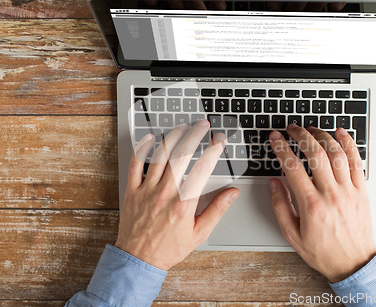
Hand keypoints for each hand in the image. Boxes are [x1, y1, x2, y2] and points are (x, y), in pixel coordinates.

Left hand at [115, 120, 239, 269]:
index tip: (219, 140)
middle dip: (194, 135)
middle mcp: (165, 193)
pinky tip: (151, 138)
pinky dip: (142, 149)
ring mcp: (147, 190)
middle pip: (181, 155)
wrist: (139, 260)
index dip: (213, 150)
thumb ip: (217, 210)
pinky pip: (135, 164)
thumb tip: (232, 193)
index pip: (203, 168)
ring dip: (173, 137)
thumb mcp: (199, 233)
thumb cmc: (169, 248)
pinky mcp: (133, 191)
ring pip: (160, 155)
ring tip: (183, 127)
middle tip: (202, 125)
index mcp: (184, 203)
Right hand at [269, 125, 375, 282]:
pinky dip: (349, 144)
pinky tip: (340, 133)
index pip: (292, 167)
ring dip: (323, 136)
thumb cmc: (323, 252)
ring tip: (311, 129)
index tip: (275, 138)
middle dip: (301, 135)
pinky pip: (357, 161)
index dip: (281, 148)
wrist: (353, 264)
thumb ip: (280, 207)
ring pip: (336, 153)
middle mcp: (331, 194)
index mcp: (311, 205)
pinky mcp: (362, 190)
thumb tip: (274, 183)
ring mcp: (349, 191)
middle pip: (315, 154)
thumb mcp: (292, 235)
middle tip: (292, 128)